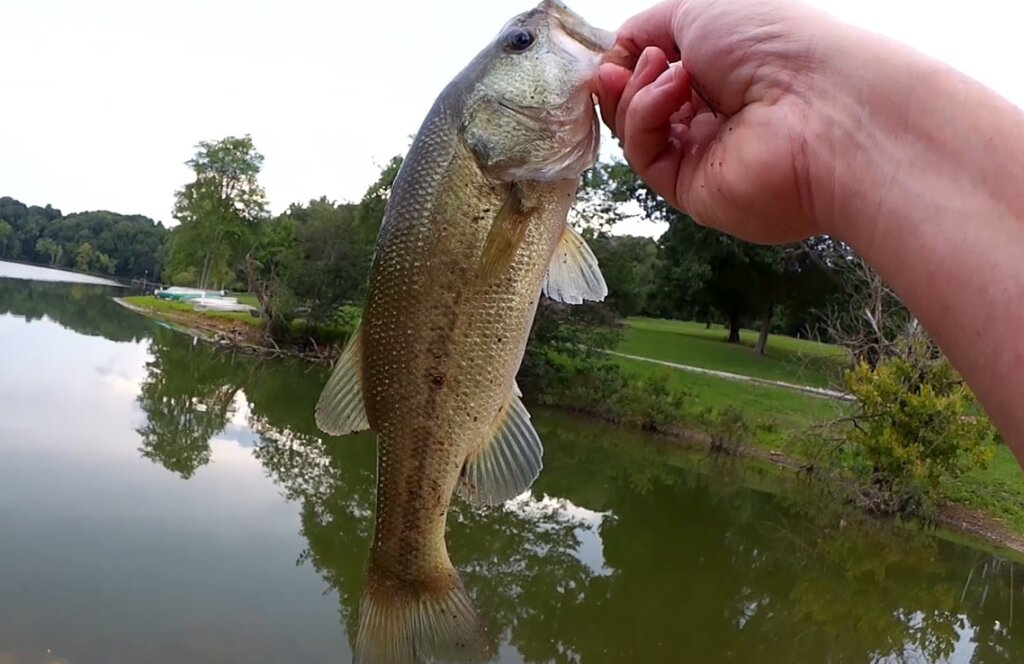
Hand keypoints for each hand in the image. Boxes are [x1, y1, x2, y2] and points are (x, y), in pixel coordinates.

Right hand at [597, 0, 844, 243]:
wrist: (820, 104)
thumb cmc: (776, 43)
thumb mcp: (702, 9)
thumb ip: (651, 26)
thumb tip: (619, 50)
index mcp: (726, 74)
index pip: (659, 74)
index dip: (632, 62)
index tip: (622, 50)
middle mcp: (716, 117)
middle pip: (642, 107)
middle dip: (625, 83)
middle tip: (621, 67)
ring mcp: (704, 156)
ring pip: (639, 132)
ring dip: (636, 95)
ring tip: (659, 68)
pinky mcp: (693, 191)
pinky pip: (648, 156)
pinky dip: (647, 118)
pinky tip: (672, 91)